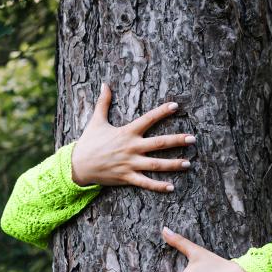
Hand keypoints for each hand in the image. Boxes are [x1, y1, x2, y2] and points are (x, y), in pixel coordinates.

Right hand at [71, 83, 195, 188]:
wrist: (78, 165)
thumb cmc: (89, 142)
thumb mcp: (96, 121)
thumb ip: (103, 102)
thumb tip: (104, 83)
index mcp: (127, 132)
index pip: (148, 119)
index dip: (162, 111)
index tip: (176, 106)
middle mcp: (131, 147)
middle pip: (159, 143)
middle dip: (177, 140)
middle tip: (193, 139)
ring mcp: (130, 163)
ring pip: (156, 165)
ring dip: (173, 164)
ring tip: (188, 163)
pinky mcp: (127, 177)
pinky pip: (145, 183)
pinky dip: (158, 186)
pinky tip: (172, 187)